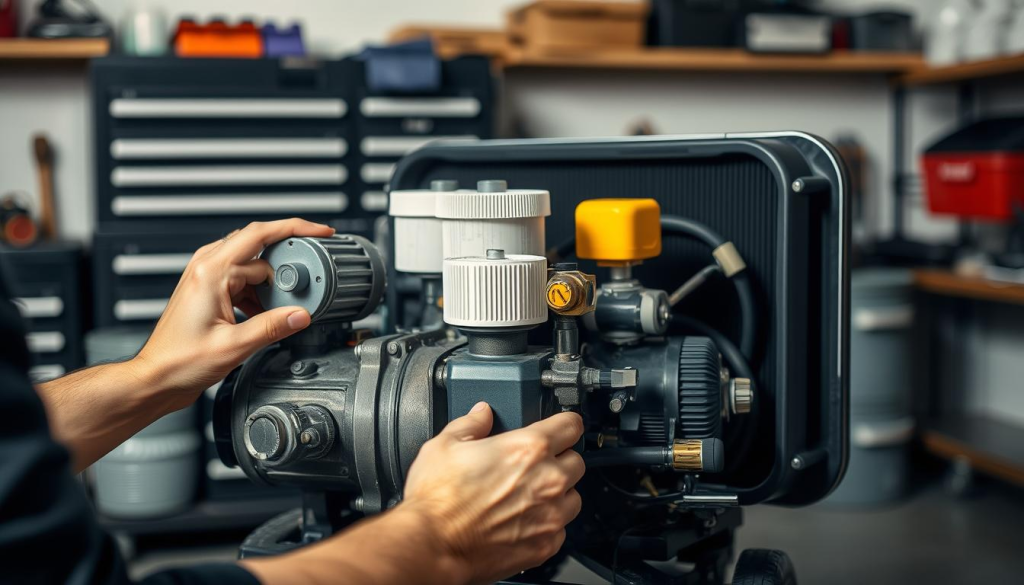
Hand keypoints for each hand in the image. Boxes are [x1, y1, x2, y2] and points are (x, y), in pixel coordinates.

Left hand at [131, 218, 334, 413]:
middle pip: (260, 247)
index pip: (260, 234)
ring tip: (284, 304)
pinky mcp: (210, 289)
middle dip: (286, 262)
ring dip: (272, 282)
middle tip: (307, 279)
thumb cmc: (179, 361)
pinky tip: (267, 311)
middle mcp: (207, 267)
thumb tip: (301, 314)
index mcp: (211, 271)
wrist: (156, 377)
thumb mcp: (235, 345)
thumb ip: (273, 327)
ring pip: (254, 264)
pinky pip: (244, 279)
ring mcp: (207, 276)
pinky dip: (260, 292)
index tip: (319, 232)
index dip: (294, 228)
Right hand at [402, 403, 585, 584]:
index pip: (571, 425)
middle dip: (561, 460)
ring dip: (559, 494)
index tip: (560, 428)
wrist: (431, 546)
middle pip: (577, 462)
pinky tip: (524, 521)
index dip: (565, 423)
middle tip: (535, 465)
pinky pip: (561, 530)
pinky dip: (548, 524)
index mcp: (528, 449)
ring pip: (574, 498)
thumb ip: (471, 424)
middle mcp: (547, 481)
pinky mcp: (544, 546)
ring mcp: (549, 516)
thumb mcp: (445, 445)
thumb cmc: (437, 501)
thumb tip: (481, 414)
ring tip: (530, 496)